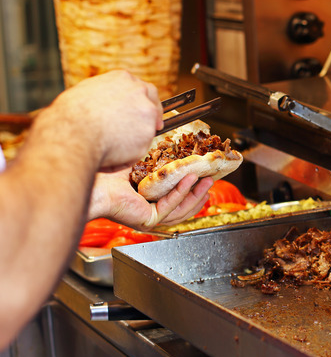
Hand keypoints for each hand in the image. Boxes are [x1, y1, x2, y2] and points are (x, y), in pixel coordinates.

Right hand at [43, 70, 162, 169]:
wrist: (73, 132)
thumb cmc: (70, 115)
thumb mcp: (84, 94)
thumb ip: (103, 97)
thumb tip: (103, 107)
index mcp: (122, 78)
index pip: (139, 87)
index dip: (140, 101)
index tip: (139, 111)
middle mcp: (139, 91)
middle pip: (152, 100)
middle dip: (153, 113)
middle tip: (150, 127)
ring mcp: (147, 111)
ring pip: (147, 127)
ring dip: (135, 139)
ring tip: (110, 150)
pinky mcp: (148, 133)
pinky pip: (140, 149)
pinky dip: (127, 156)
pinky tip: (110, 157)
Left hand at [88, 168, 212, 229]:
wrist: (92, 180)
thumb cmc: (107, 171)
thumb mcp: (140, 160)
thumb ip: (157, 156)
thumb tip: (168, 136)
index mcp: (147, 200)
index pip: (176, 199)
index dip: (193, 189)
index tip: (204, 178)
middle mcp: (148, 211)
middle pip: (183, 207)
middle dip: (199, 193)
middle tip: (211, 180)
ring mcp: (149, 218)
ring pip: (181, 209)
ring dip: (195, 194)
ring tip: (206, 181)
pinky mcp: (148, 220)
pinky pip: (170, 206)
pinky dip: (181, 192)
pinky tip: (188, 180)